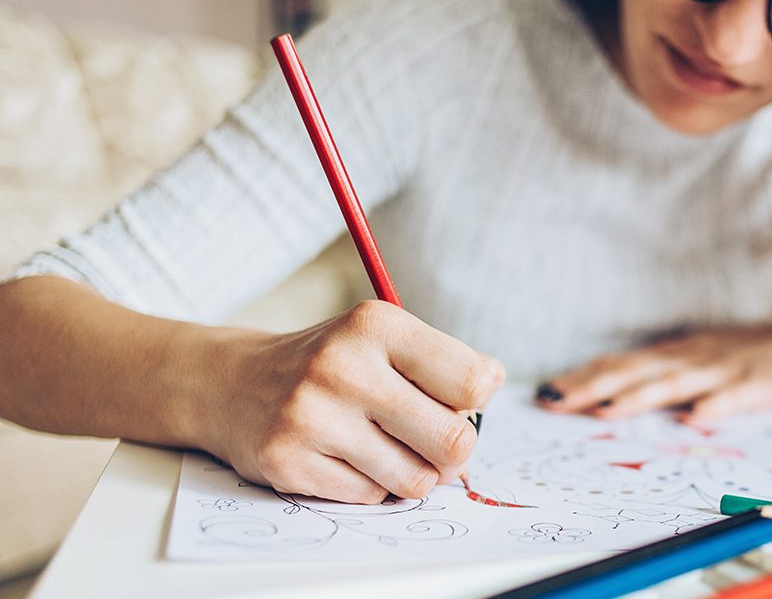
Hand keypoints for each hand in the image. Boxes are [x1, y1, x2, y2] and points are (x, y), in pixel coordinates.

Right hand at [201, 301, 504, 503]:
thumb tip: (486, 406)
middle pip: (454, 440)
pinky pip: (370, 498)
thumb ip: (445, 368)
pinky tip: (344, 457)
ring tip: (383, 446)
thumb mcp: (386, 340)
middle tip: (430, 439)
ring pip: (415, 480)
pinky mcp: (287, 461)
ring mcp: (311, 416)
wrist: (235, 383)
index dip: (475, 402)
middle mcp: (343, 366)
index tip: (453, 400)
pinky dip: (369, 486)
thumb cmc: (334, 364)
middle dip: (452, 450)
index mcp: (378, 325)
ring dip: (411, 473)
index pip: (474, 382)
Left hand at [538, 323, 771, 421]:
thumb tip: (607, 394)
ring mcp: (726, 369)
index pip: (621, 365)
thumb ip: (658, 376)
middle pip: (637, 372)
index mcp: (676, 354)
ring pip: (677, 384)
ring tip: (606, 412)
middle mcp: (693, 357)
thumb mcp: (697, 359)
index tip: (547, 393)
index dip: (584, 378)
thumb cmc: (748, 356)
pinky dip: (716, 405)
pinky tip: (696, 417)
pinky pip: (737, 396)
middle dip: (594, 387)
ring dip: (639, 397)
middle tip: (556, 402)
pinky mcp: (762, 384)